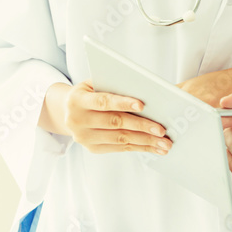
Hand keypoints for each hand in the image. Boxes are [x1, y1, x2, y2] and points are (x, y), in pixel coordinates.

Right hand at [42, 81, 171, 154]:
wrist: (67, 111)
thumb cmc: (90, 93)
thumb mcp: (95, 83)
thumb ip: (113, 85)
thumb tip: (145, 90)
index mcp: (77, 100)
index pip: (103, 102)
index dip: (122, 103)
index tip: (142, 104)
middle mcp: (77, 120)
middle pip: (115, 123)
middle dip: (141, 126)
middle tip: (162, 130)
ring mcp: (84, 137)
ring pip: (120, 139)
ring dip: (145, 142)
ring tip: (164, 143)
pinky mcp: (93, 148)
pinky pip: (120, 148)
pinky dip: (140, 148)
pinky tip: (155, 148)